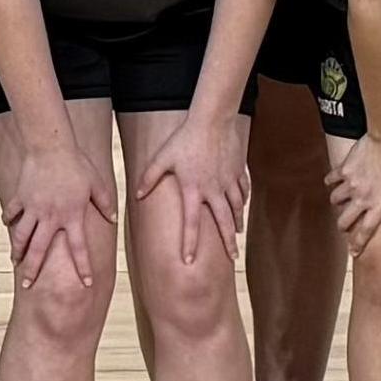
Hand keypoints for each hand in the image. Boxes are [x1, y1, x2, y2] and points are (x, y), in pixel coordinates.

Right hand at [0, 145, 116, 292]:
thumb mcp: (97, 183)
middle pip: (39, 250)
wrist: (51, 146)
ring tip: (15, 262)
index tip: (86, 283)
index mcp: (72, 216)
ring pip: (21, 236)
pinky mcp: (20, 197)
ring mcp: (33, 208)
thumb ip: (104, 203)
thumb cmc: (77, 164)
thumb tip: (112, 218)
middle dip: (32, 270)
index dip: (83, 267)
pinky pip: (11, 213)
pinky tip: (7, 226)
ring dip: (18, 251)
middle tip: (28, 286)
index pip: (79, 248)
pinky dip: (8, 221)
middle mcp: (50, 217)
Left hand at [135, 110, 250, 266]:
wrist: (212, 120)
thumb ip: (149, 177)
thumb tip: (137, 195)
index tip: (189, 261)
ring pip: (237, 208)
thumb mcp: (162, 158)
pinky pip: (243, 190)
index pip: (191, 223)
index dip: (189, 243)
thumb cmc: (185, 139)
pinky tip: (242, 206)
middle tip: (233, 258)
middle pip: (223, 222)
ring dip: (237, 223)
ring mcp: (229, 181)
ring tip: (237, 234)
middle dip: (229, 242)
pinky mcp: (238, 171)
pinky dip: (243, 201)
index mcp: (194, 190)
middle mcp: (214, 190)